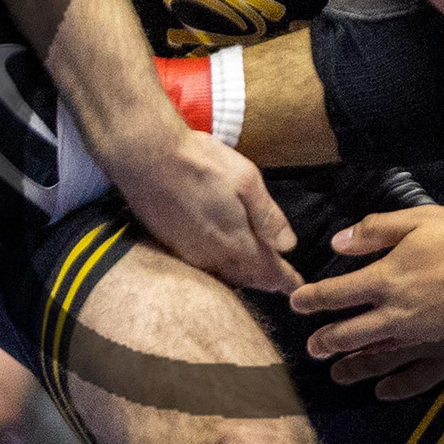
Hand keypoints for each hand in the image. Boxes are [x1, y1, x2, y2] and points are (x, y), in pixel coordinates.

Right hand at [116, 129, 298, 292]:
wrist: (144, 156)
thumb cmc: (199, 162)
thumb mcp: (246, 181)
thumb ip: (268, 216)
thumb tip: (288, 245)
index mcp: (235, 242)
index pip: (268, 272)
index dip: (286, 280)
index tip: (298, 287)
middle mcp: (211, 256)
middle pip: (246, 278)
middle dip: (266, 280)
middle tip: (281, 282)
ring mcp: (188, 253)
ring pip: (223, 275)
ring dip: (242, 276)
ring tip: (256, 274)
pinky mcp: (170, 245)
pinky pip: (203, 267)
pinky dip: (220, 268)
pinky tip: (221, 259)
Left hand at [286, 202, 443, 377]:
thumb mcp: (418, 220)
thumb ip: (375, 230)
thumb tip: (338, 242)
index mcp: (386, 279)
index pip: (337, 293)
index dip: (313, 299)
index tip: (296, 303)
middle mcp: (395, 314)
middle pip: (349, 332)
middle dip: (326, 340)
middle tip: (310, 347)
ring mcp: (420, 338)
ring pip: (376, 357)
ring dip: (352, 366)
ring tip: (336, 373)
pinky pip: (414, 377)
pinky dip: (395, 386)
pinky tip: (383, 391)